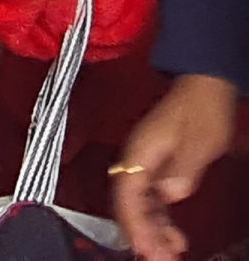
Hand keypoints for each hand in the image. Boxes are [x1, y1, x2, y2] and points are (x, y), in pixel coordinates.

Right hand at [114, 73, 238, 259]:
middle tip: (161, 260)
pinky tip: (173, 233)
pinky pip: (150, 198)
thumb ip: (181, 169)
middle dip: (141, 234)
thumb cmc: (200, 109)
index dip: (134, 224)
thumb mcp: (198, 140)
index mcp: (141, 151)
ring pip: (138, 203)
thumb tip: (169, 195)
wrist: (202, 86)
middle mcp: (136, 158)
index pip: (127, 193)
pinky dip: (158, 219)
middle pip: (128, 202)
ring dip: (151, 230)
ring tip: (171, 253)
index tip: (147, 249)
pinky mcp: (155, 165)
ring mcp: (144, 162)